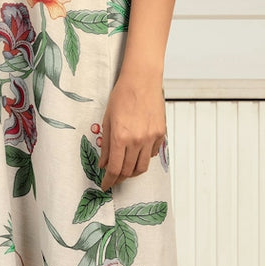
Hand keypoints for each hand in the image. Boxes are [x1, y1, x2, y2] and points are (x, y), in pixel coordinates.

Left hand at [98, 73, 164, 188]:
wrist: (142, 81)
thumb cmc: (122, 96)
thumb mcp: (107, 120)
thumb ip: (105, 144)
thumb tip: (103, 163)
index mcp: (120, 137)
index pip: (114, 168)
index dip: (109, 180)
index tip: (105, 185)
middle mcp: (137, 140)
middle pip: (128, 171)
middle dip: (120, 178)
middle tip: (114, 179)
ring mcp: (151, 138)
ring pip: (142, 166)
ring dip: (132, 172)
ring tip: (125, 171)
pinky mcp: (160, 134)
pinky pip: (152, 154)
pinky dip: (143, 158)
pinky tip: (137, 154)